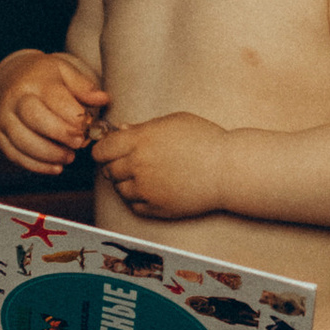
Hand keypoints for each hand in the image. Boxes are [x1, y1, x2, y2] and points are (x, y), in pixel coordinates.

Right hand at [0, 50, 106, 175]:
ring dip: (49, 154)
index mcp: (33, 80)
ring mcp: (2, 119)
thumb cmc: (42, 76)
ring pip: (22, 141)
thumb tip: (103, 99)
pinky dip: (36, 165)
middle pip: (34, 118)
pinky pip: (14, 155)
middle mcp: (14, 99)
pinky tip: (55, 167)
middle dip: (60, 134)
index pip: (53, 97)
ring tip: (69, 157)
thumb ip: (83, 86)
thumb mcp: (63, 71)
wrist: (7, 78)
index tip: (87, 126)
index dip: (72, 115)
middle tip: (79, 143)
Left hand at [95, 110, 232, 217]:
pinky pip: (134, 205)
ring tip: (147, 175)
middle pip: (109, 170)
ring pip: (120, 190)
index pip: (101, 150)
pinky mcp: (156, 208)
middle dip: (116, 166)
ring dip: (127, 183)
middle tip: (132, 162)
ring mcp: (146, 189)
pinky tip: (154, 188)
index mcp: (139, 140)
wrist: (228, 169)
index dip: (103, 150)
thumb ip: (143, 126)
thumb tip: (119, 130)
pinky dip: (139, 199)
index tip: (109, 151)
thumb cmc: (205, 140)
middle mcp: (138, 165)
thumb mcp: (174, 122)